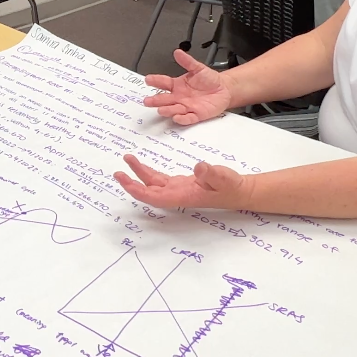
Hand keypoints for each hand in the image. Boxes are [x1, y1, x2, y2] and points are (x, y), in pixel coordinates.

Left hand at [114, 155, 245, 208]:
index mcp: (183, 196)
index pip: (155, 197)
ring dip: (139, 174)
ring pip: (153, 184)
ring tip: (128, 159)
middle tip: (117, 172)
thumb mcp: (224, 177)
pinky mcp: (180, 184)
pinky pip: (159, 180)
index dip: (139, 191)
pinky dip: (149, 173)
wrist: (239, 191)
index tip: (126, 181)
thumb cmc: (231, 186)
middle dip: (132, 183)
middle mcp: (177, 195)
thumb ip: (211, 173)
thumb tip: (199, 168)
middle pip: (149, 192)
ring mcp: (178, 190)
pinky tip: (140, 165)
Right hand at [143, 48, 233, 124]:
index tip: (148, 79)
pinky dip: (182, 119)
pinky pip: (188, 118)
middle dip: (155, 100)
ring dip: (167, 110)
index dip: (155, 81)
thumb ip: (187, 61)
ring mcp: (186, 106)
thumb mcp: (198, 68)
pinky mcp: (196, 114)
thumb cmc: (209, 79)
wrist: (224, 89)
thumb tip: (178, 52)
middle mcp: (179, 97)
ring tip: (161, 110)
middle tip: (147, 101)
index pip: (163, 83)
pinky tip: (177, 117)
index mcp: (177, 85)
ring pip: (174, 109)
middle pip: (164, 99)